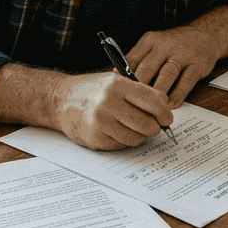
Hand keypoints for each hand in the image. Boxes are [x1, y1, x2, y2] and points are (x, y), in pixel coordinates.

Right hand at [53, 72, 172, 150]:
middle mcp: (108, 102)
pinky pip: (122, 145)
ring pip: (136, 138)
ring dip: (140, 136)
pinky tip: (117, 131)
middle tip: (154, 127)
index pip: (152, 101)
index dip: (164, 113)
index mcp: (117, 85)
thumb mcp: (115, 82)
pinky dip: (124, 141)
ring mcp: (101, 122)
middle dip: (154, 128)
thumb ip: (140, 92)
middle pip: (146, 123)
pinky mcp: (95, 138)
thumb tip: (165, 105)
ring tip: (133, 128)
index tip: (167, 118)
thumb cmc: (92, 90)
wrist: (61, 101)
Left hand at [126, 25, 221, 107]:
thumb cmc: (174, 45)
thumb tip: (119, 82)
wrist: (205, 34)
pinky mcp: (197, 64)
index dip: (124, 80)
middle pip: (147, 69)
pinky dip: (177, 95)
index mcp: (150, 41)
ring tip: (151, 109)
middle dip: (139, 89)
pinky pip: (185, 82)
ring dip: (158, 94)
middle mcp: (165, 45)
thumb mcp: (154, 45)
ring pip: (166, 75)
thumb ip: (139, 60)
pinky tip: (171, 105)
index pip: (132, 60)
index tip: (118, 95)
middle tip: (132, 106)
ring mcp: (182, 54)